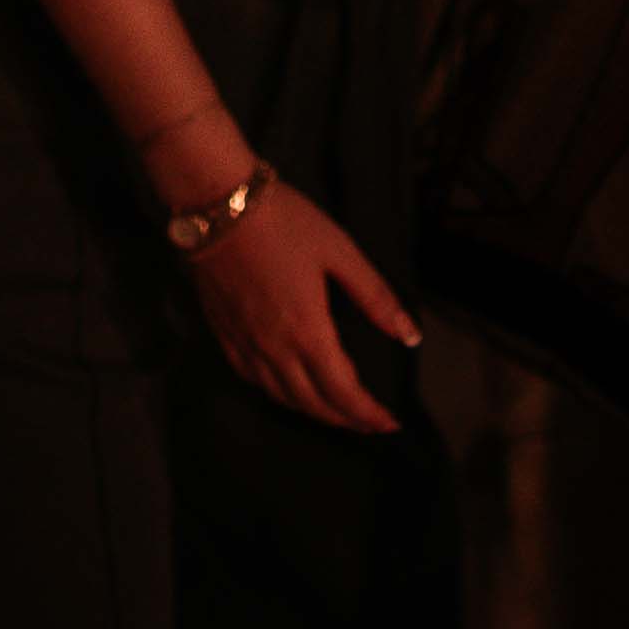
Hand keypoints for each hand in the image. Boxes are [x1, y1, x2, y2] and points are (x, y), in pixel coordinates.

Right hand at [176, 180, 420, 432]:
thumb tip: (409, 335)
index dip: (368, 414)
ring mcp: (245, 344)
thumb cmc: (284, 222)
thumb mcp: (340, 251)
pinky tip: (288, 389)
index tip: (390, 423)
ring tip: (336, 411)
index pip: (343, 392)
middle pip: (313, 404)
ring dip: (313, 412)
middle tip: (368, 422)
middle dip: (345, 419)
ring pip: (281, 397)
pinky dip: (278, 394)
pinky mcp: (224, 334)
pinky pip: (253, 380)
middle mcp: (274, 349)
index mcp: (308, 332)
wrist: (219, 204)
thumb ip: (375, 296)